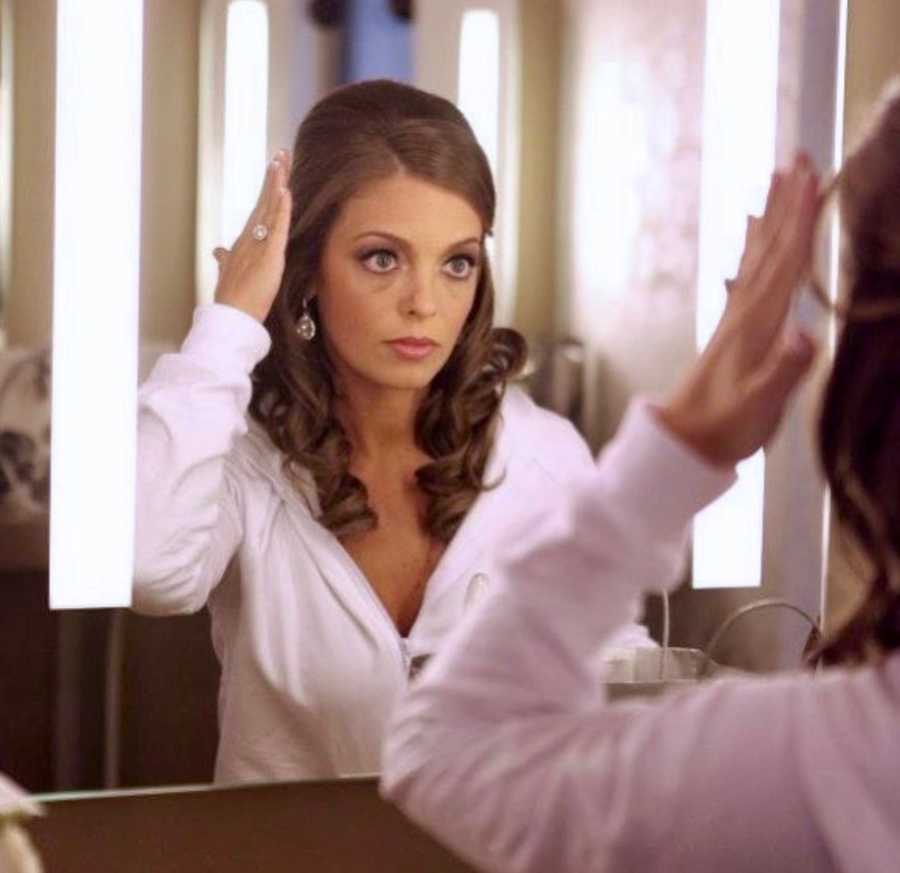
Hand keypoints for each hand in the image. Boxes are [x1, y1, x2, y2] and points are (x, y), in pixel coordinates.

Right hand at [213, 150, 292, 322]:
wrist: (231, 316)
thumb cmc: (233, 298)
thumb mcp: (230, 272)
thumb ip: (225, 259)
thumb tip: (218, 251)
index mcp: (245, 241)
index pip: (259, 208)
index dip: (267, 188)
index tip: (275, 168)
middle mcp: (249, 237)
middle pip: (264, 200)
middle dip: (273, 176)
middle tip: (281, 152)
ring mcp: (257, 244)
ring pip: (269, 208)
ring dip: (276, 183)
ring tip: (282, 161)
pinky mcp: (268, 255)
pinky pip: (275, 227)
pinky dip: (280, 209)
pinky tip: (284, 191)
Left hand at [658, 154, 820, 466]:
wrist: (682, 442)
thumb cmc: (724, 428)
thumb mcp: (760, 407)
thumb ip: (785, 371)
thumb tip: (808, 332)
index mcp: (756, 323)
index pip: (785, 260)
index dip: (801, 218)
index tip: (812, 175)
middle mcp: (744, 312)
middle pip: (770, 246)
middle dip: (787, 202)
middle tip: (797, 157)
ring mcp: (735, 319)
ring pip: (757, 256)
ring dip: (771, 217)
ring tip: (778, 181)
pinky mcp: (731, 330)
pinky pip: (748, 275)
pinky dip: (755, 249)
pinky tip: (755, 238)